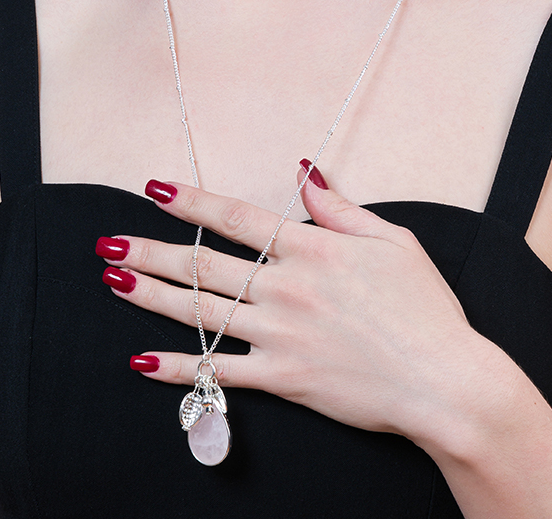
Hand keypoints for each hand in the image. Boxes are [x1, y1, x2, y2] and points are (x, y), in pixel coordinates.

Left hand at [97, 163, 482, 439]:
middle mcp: (285, 287)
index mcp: (312, 249)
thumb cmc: (425, 308)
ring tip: (112, 281)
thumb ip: (340, 207)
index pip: (236, 217)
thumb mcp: (392, 242)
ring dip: (151, 295)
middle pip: (203, 263)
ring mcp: (279, 334)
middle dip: (149, 251)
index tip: (154, 190)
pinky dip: (177, 368)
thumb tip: (304, 170)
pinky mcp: (281, 378)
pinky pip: (218, 371)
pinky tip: (141, 361)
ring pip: (201, 311)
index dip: (191, 201)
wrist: (445, 382)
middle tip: (107, 243)